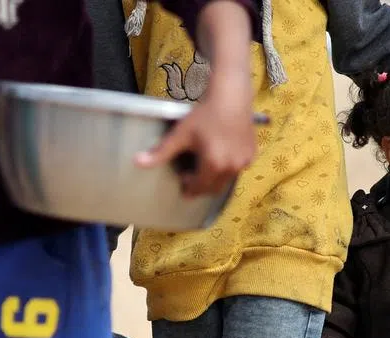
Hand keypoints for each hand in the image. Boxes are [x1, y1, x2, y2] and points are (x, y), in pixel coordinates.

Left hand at [135, 0, 254, 195]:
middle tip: (192, 177)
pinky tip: (220, 154)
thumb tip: (137, 162)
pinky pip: (237, 169)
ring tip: (205, 165)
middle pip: (213, 188)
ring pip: (226, 180)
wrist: (231, 97)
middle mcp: (231, 168)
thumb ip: (161, 152)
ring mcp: (244, 162)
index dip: (189, 186)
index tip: (182, 180)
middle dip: (201, 185)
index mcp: (213, 165)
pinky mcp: (252, 155)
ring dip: (214, 178)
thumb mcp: (181, 134)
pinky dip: (228, 168)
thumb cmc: (204, 114)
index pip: (199, 187)